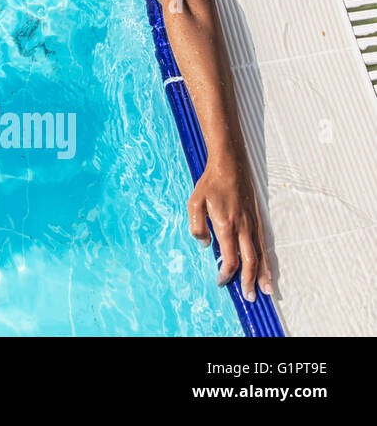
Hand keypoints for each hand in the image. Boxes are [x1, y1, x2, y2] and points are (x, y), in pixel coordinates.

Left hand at [187, 157, 272, 300]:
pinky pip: (264, 244)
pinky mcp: (258, 220)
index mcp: (226, 225)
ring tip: (267, 291)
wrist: (230, 165)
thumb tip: (204, 245)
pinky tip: (267, 267)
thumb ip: (197, 227)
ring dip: (264, 274)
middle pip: (250, 261)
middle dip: (250, 281)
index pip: (230, 258)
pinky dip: (267, 259)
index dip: (226, 273)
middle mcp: (243, 228)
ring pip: (261, 255)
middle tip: (250, 297)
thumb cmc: (210, 184)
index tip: (221, 281)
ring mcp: (253, 224)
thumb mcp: (194, 203)